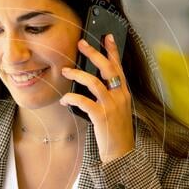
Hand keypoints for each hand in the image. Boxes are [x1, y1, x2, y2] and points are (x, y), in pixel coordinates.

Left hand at [60, 35, 134, 162]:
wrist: (121, 152)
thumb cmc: (115, 131)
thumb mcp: (117, 110)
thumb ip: (108, 96)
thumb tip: (91, 82)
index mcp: (124, 93)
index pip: (118, 67)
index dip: (113, 50)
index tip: (106, 36)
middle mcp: (120, 96)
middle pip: (107, 68)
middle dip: (94, 53)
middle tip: (81, 43)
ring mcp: (111, 106)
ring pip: (94, 82)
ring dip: (77, 75)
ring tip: (65, 71)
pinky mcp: (101, 116)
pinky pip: (84, 101)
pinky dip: (72, 98)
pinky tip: (64, 99)